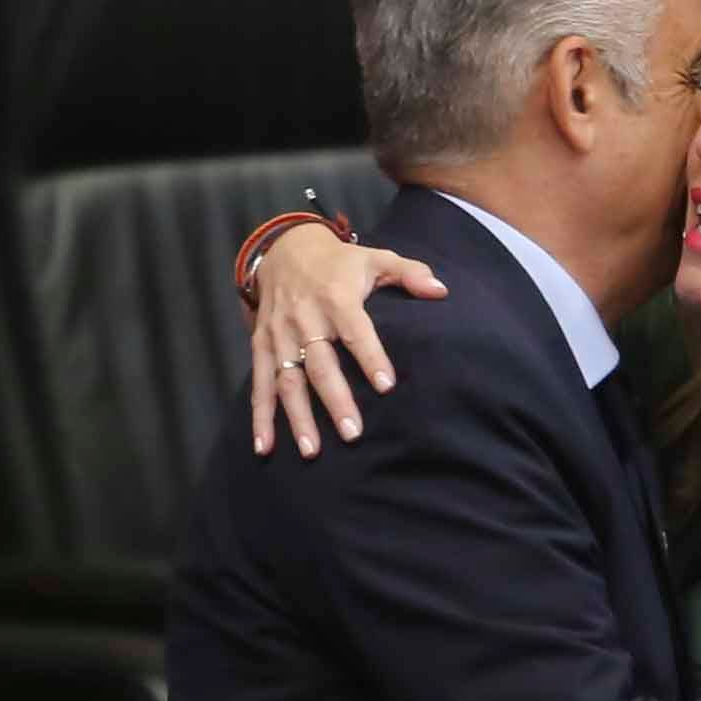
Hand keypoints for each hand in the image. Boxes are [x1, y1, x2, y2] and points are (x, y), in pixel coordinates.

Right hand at [250, 225, 444, 459]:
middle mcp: (304, 318)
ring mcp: (280, 335)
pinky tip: (266, 446)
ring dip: (298, 417)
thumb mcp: (376, 258)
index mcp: (335, 297)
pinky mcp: (261, 345)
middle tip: (352, 433)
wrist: (284, 249)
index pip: (356, 331)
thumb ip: (410, 273)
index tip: (386, 386)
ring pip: (288, 380)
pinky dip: (260, 416)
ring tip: (313, 451)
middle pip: (320, 363)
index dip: (370, 357)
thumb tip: (441, 290)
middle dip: (335, 399)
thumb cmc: (339, 263)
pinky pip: (260, 383)